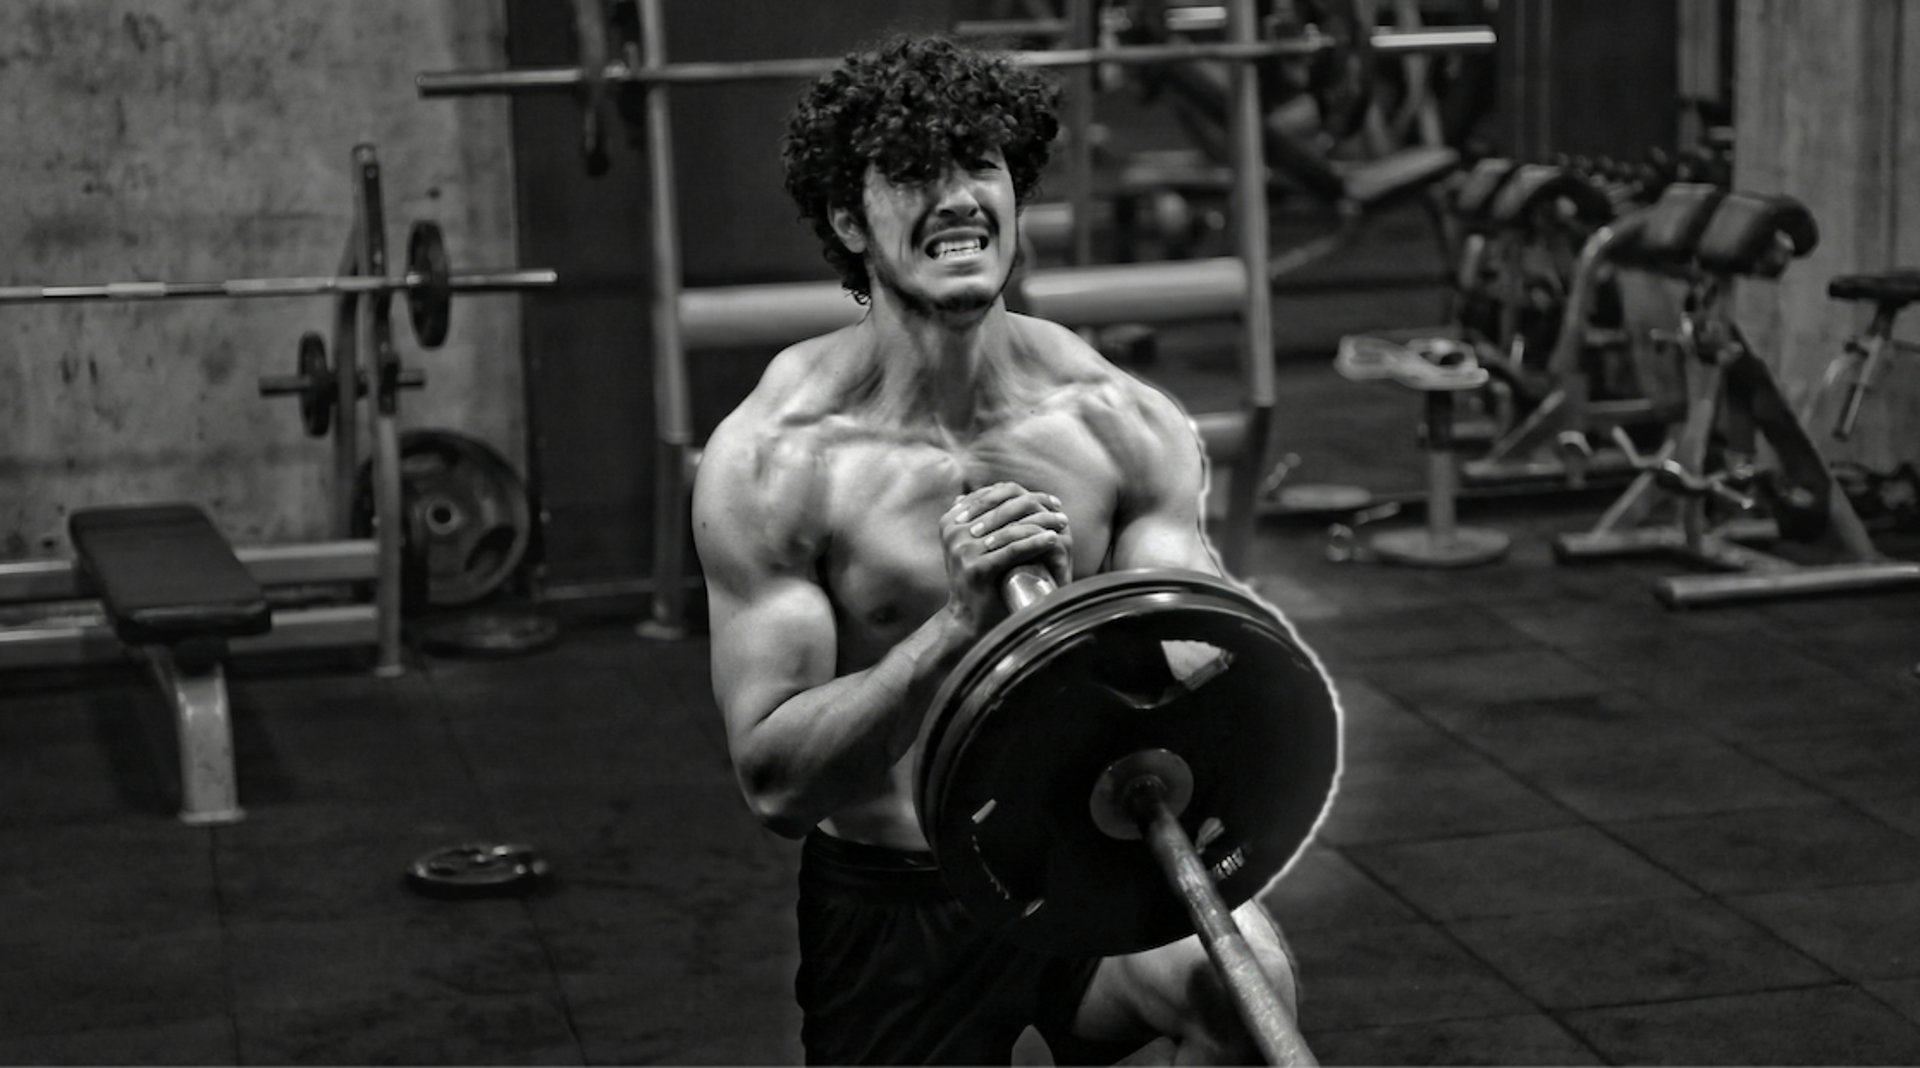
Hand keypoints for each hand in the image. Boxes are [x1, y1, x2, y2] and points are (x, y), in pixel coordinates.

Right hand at [939, 482, 1072, 634]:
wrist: (966, 619)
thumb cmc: (978, 579)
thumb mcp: (972, 543)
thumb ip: (981, 517)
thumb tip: (997, 487)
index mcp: (950, 520)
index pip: (993, 496)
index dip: (1024, 494)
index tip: (1049, 499)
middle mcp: (953, 531)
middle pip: (1003, 509)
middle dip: (1036, 506)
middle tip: (1059, 510)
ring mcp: (962, 550)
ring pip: (1011, 529)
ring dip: (1042, 523)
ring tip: (1063, 523)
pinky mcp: (975, 567)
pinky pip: (1013, 549)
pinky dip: (1036, 542)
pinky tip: (1054, 540)